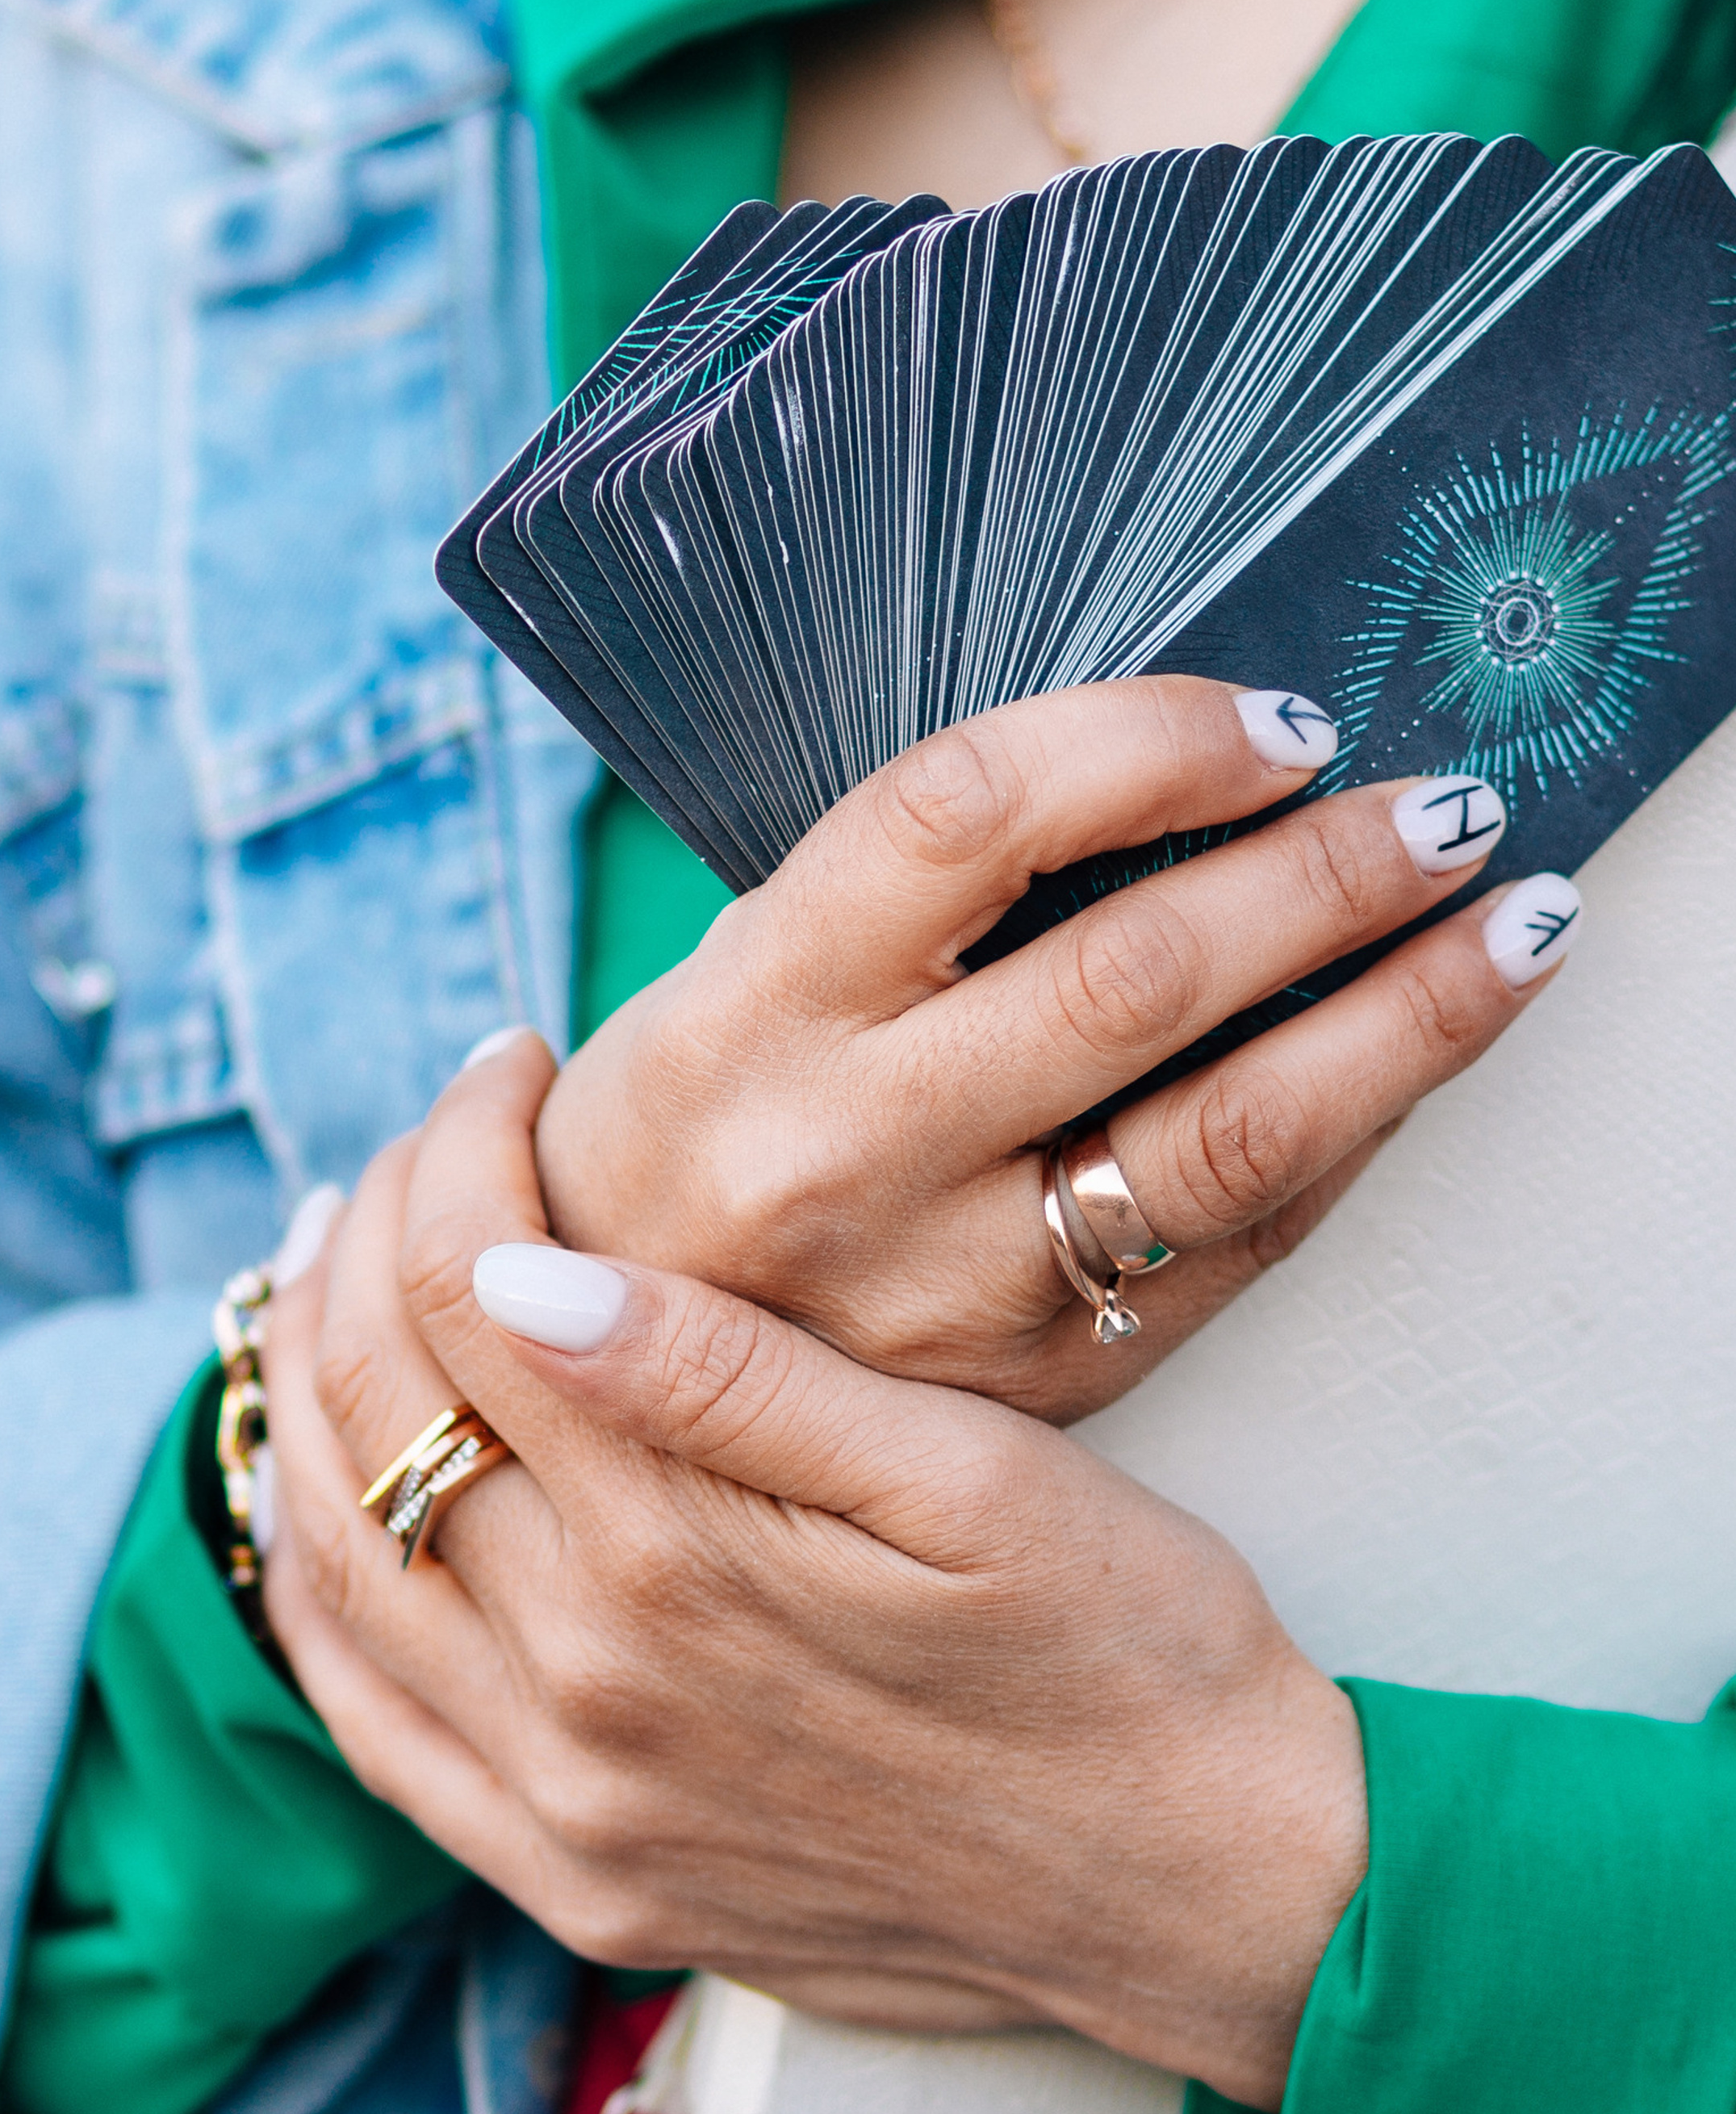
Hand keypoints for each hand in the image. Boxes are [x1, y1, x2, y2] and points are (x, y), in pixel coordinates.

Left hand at [260, 1039, 1365, 2109]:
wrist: (1210, 1897)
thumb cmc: (1128, 1655)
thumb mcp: (974, 1479)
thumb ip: (734, 1379)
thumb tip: (517, 1269)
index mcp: (678, 1551)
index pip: (470, 1293)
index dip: (459, 1150)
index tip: (507, 1070)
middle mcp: (582, 1688)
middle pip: (376, 1416)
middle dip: (361, 1247)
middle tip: (395, 1161)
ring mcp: (565, 1806)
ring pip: (337, 1566)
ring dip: (302, 1405)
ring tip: (321, 1290)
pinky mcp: (579, 1887)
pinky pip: (373, 1735)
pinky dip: (315, 1603)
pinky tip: (316, 1511)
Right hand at [535, 677, 1571, 1423]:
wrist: (601, 1397)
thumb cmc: (689, 1142)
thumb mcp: (726, 986)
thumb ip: (901, 897)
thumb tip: (1171, 765)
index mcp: (747, 1006)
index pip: (965, 812)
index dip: (1148, 737)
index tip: (1277, 717)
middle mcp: (838, 1148)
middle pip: (1134, 973)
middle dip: (1325, 871)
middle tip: (1448, 807)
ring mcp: (939, 1285)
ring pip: (1224, 1133)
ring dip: (1401, 1020)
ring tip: (1512, 932)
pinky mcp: (1023, 1383)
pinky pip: (1230, 1255)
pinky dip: (1344, 1149)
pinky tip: (1411, 1072)